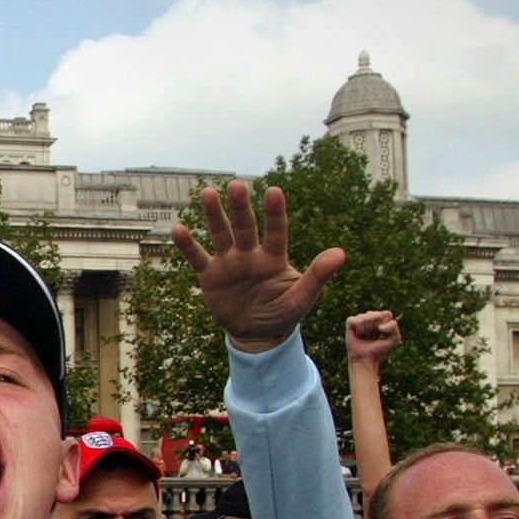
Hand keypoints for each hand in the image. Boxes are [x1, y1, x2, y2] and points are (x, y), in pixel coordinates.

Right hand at [170, 181, 345, 352]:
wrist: (257, 332)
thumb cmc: (283, 312)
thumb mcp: (302, 298)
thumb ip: (317, 275)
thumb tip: (340, 253)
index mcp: (275, 257)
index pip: (276, 231)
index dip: (275, 213)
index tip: (274, 192)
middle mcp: (251, 254)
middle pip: (245, 227)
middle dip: (240, 207)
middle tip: (237, 185)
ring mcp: (229, 262)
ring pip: (220, 235)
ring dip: (213, 215)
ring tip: (207, 193)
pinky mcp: (210, 275)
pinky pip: (197, 257)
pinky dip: (187, 245)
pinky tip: (178, 229)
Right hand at [346, 309, 400, 365]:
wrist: (365, 359)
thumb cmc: (379, 349)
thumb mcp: (394, 339)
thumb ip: (394, 327)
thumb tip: (379, 326)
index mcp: (383, 319)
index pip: (386, 314)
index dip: (385, 323)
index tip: (383, 333)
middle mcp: (371, 317)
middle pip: (375, 314)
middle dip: (375, 327)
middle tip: (372, 336)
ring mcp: (360, 319)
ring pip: (364, 317)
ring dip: (365, 329)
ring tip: (364, 336)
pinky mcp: (350, 323)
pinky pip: (353, 319)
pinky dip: (357, 327)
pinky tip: (357, 334)